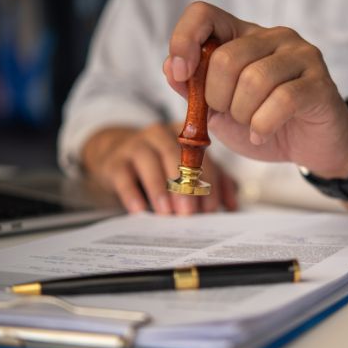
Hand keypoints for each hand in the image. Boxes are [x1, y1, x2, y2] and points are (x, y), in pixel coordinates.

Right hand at [81, 122, 237, 214]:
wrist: (117, 158)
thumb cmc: (162, 167)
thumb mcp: (188, 172)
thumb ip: (214, 183)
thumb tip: (233, 206)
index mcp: (184, 135)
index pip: (202, 157)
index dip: (208, 182)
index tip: (211, 209)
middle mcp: (160, 134)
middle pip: (176, 156)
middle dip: (184, 186)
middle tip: (189, 212)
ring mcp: (135, 145)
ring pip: (149, 162)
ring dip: (159, 189)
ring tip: (166, 213)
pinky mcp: (114, 161)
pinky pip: (123, 176)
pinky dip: (131, 193)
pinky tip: (139, 210)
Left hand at [163, 2, 347, 178]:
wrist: (312, 148)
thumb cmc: (266, 125)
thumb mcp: (220, 112)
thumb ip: (195, 91)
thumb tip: (171, 68)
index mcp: (244, 36)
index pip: (204, 15)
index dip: (184, 40)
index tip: (183, 76)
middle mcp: (274, 37)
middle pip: (226, 58)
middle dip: (217, 98)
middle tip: (230, 115)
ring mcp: (300, 56)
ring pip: (254, 79)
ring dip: (243, 114)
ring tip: (251, 126)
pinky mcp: (320, 83)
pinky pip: (281, 101)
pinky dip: (263, 126)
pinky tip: (262, 135)